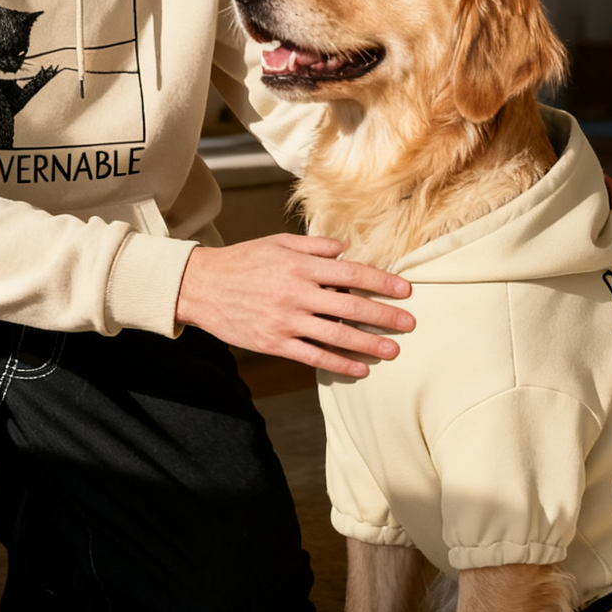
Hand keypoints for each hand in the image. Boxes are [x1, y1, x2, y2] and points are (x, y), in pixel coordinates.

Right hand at [175, 234, 414, 377]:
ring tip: (392, 351)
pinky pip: (314, 357)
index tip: (406, 290)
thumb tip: (346, 249)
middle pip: (351, 307)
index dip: (383, 283)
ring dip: (368, 345)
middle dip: (385, 316)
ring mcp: (286, 320)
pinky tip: (360, 369)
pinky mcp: (275, 343)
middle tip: (410, 324)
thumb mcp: (278, 243)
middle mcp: (297, 293)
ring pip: (337, 336)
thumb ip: (314, 246)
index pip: (352, 274)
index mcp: (301, 265)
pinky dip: (340, 364)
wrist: (202, 286)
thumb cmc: (243, 260)